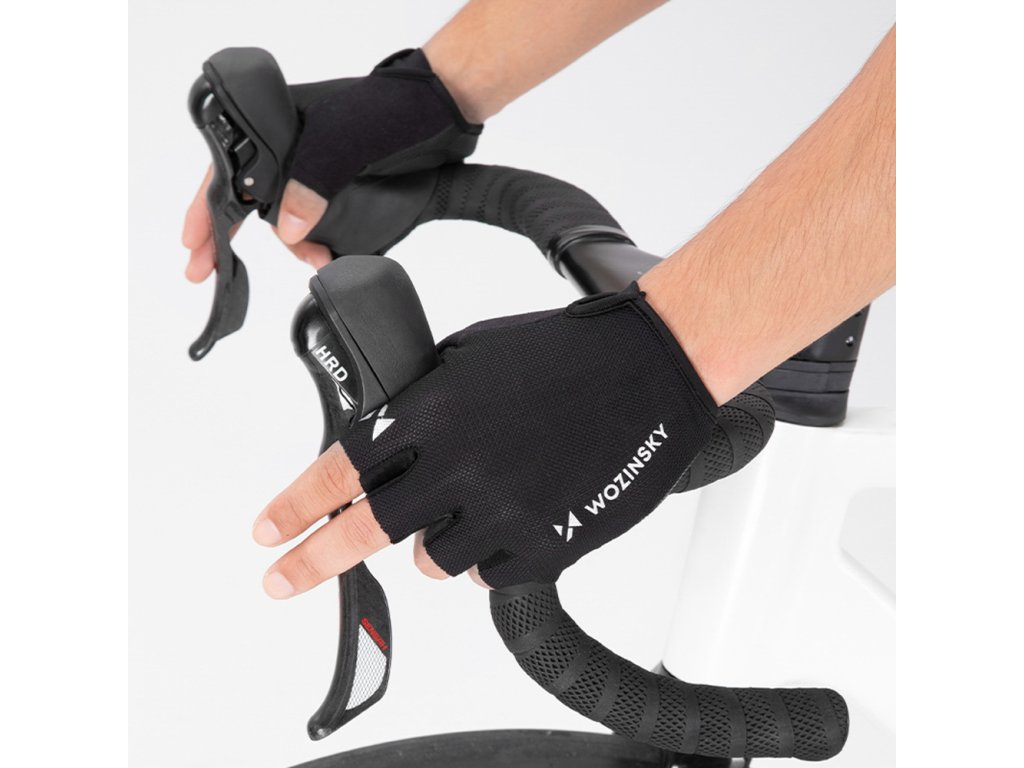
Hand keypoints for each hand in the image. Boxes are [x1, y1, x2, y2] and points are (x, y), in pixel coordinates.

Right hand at [182, 49, 480, 282]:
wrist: (447, 110)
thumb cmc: (394, 109)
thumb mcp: (345, 141)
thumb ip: (313, 182)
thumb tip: (286, 230)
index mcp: (280, 126)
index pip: (227, 167)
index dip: (206, 207)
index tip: (192, 244)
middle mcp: (295, 152)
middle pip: (254, 201)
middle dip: (236, 237)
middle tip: (209, 271)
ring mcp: (322, 174)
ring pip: (290, 220)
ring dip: (296, 246)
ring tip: (315, 259)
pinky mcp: (349, 193)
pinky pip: (325, 227)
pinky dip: (322, 248)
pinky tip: (329, 260)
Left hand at [251, 285, 716, 597]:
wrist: (650, 368)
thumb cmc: (562, 353)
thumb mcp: (468, 356)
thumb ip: (418, 405)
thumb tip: (382, 446)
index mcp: (435, 412)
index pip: (341, 470)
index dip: (295, 507)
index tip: (267, 532)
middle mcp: (462, 467)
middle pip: (366, 532)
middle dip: (314, 560)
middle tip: (282, 579)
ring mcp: (505, 513)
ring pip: (431, 560)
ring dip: (432, 540)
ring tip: (466, 505)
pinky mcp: (547, 546)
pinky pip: (488, 576)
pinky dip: (488, 554)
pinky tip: (511, 517)